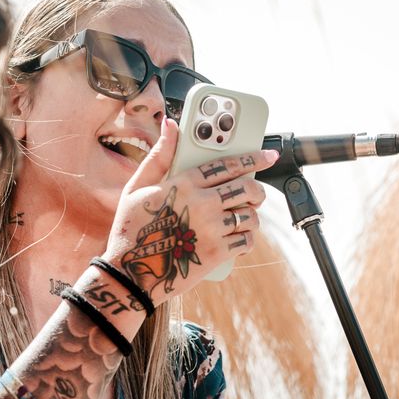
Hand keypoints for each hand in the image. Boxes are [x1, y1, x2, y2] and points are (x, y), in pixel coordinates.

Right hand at [102, 118, 278, 306]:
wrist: (131, 273)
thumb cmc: (131, 227)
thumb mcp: (137, 187)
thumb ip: (158, 155)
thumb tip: (170, 125)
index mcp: (183, 184)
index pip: (226, 164)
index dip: (251, 158)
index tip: (268, 155)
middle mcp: (201, 203)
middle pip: (246, 188)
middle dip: (257, 189)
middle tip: (255, 192)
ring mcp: (211, 229)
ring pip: (250, 215)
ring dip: (251, 215)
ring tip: (241, 217)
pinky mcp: (217, 253)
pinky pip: (246, 240)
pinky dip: (247, 238)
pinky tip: (238, 237)